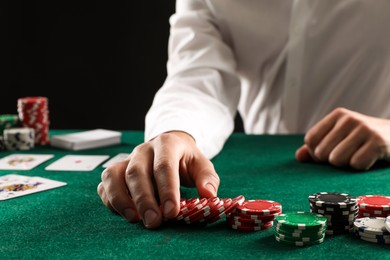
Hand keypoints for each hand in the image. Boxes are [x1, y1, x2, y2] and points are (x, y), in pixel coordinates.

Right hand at [97, 131, 219, 228]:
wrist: (170, 146)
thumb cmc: (185, 159)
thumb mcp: (201, 164)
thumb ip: (207, 178)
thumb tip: (209, 195)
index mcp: (167, 144)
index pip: (164, 166)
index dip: (167, 190)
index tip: (172, 212)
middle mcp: (143, 150)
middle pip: (137, 172)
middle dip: (144, 199)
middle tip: (154, 221)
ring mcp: (127, 159)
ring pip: (114, 175)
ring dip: (121, 199)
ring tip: (134, 219)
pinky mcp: (116, 170)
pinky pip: (105, 183)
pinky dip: (110, 199)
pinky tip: (123, 212)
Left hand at [295, 107, 389, 169]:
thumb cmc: (363, 140)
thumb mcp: (340, 137)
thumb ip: (318, 146)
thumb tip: (299, 156)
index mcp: (338, 115)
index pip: (310, 139)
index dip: (315, 153)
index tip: (329, 153)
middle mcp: (350, 119)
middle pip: (321, 152)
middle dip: (331, 160)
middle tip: (347, 155)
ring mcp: (364, 129)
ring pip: (336, 159)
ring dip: (345, 164)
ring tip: (357, 156)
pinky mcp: (378, 142)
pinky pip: (356, 164)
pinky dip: (361, 166)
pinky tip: (370, 158)